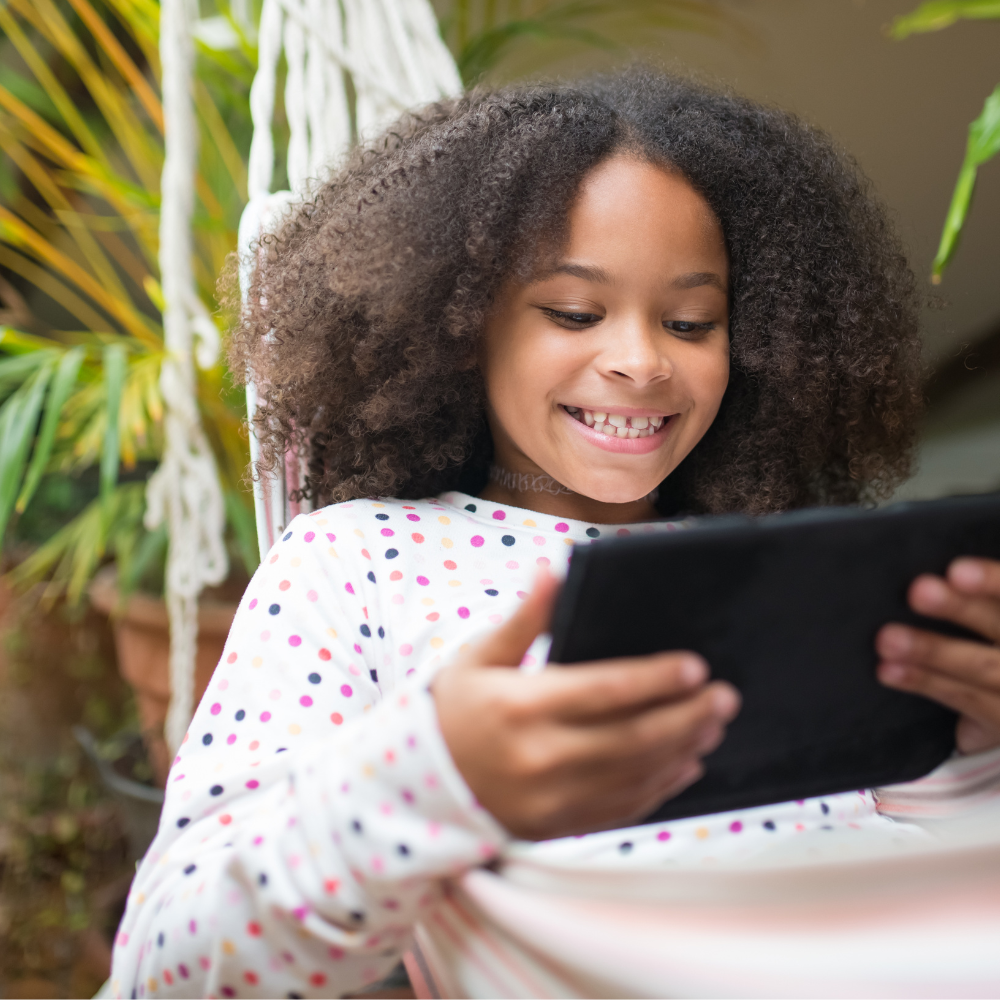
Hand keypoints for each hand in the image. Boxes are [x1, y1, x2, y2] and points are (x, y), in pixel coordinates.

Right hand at [432, 569, 740, 839]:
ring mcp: (553, 798)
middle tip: (725, 695)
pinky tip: (686, 763)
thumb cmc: (456, 708)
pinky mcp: (561, 823)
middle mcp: (541, 757)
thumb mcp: (480, 656)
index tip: (695, 666)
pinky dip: (662, 786)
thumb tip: (554, 570)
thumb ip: (524, 618)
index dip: (654, 679)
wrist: (423, 785)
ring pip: (637, 775)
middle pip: (633, 738)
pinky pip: (624, 808)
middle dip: (687, 716)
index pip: (603, 691)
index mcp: (521, 707)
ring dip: (684, 748)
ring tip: (715, 723)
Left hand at [877, 557, 999, 753]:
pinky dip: (923, 681)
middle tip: (919, 591)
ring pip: (981, 666)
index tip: (957, 572)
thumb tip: (920, 575)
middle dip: (961, 608)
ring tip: (889, 638)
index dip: (992, 580)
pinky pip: (963, 698)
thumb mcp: (990, 616)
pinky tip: (889, 671)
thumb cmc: (991, 640)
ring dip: (931, 650)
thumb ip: (975, 597)